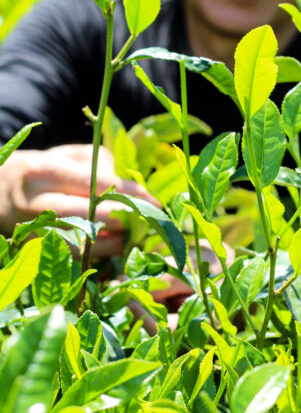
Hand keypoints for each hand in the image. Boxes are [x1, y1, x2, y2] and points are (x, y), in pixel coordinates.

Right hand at [0, 144, 157, 256]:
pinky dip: (99, 254)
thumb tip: (133, 191)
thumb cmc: (46, 169)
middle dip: (124, 221)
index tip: (156, 201)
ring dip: (114, 243)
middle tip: (149, 222)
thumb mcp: (70, 155)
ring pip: (82, 243)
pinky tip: (116, 245)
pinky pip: (74, 257)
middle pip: (89, 217)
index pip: (96, 185)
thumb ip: (102, 166)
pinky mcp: (36, 250)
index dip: (130, 195)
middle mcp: (36, 201)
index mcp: (46, 171)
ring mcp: (33, 230)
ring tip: (135, 235)